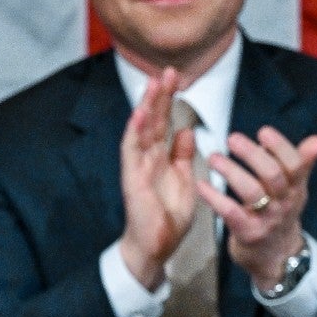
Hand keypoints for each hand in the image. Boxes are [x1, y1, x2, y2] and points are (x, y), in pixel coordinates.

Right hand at [115, 68, 199, 290]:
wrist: (156, 246)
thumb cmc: (168, 217)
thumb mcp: (184, 180)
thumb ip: (183, 155)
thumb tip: (186, 130)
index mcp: (160, 157)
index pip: (163, 122)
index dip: (169, 100)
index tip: (178, 78)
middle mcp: (146, 157)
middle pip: (151, 119)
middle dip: (159, 95)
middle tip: (168, 70)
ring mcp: (137, 166)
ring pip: (140, 129)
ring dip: (146, 106)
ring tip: (153, 83)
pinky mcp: (131, 179)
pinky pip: (131, 151)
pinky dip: (134, 132)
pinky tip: (140, 114)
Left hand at [199, 125, 316, 291]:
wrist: (276, 258)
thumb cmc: (280, 215)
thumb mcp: (295, 190)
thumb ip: (301, 163)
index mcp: (295, 188)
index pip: (295, 164)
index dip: (280, 147)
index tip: (263, 131)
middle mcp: (284, 203)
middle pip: (273, 174)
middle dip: (252, 155)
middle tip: (232, 138)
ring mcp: (266, 219)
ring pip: (251, 192)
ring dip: (231, 171)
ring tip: (213, 157)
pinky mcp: (248, 233)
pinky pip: (231, 212)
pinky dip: (215, 197)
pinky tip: (201, 185)